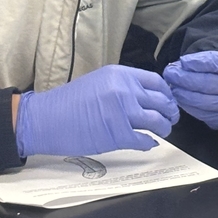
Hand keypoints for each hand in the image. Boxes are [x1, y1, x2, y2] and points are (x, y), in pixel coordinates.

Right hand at [15, 64, 178, 157]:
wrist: (46, 119)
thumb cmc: (69, 103)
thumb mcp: (99, 82)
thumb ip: (123, 86)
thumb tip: (145, 97)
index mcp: (120, 74)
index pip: (156, 82)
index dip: (167, 94)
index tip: (168, 102)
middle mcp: (125, 90)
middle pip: (161, 101)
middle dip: (170, 112)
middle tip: (171, 119)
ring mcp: (122, 112)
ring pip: (158, 121)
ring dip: (164, 128)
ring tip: (163, 131)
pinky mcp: (118, 134)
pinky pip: (144, 140)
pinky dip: (149, 143)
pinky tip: (148, 143)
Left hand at [162, 51, 217, 129]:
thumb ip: (202, 59)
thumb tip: (179, 66)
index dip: (198, 62)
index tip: (182, 61)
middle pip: (211, 84)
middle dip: (186, 79)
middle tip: (170, 74)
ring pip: (207, 102)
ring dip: (185, 95)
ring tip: (173, 87)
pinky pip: (205, 116)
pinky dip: (190, 108)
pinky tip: (180, 99)